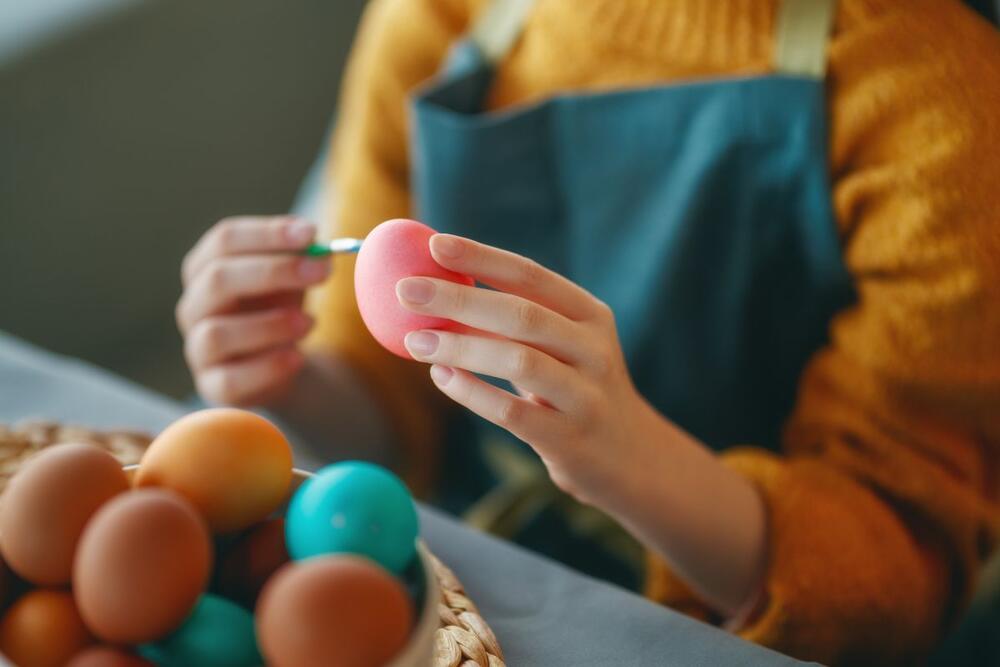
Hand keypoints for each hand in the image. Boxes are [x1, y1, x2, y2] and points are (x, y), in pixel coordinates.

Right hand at [176, 216, 329, 405]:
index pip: (225, 240)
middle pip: (217, 279)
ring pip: (217, 333)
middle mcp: (194, 305)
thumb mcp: (294, 280)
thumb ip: (303, 260)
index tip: (311, 234)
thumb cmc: (282, 309)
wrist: (284, 363)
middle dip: (274, 272)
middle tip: (321, 272)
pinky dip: (267, 368)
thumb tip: (320, 250)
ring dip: (270, 325)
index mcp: (206, 267)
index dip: (267, 234)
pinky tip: (297, 358)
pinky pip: (230, 380)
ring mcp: (197, 348)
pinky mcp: (211, 386)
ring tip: (310, 323)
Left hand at [396, 233, 644, 504]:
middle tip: (407, 291)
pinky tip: (440, 378)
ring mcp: (586, 395)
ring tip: (414, 341)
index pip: (531, 276)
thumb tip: (439, 287)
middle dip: (459, 298)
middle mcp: (594, 349)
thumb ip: (519, 320)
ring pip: (518, 361)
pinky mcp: (569, 439)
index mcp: (590, 315)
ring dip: (459, 348)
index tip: (435, 244)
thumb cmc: (577, 390)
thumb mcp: (566, 347)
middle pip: (521, 314)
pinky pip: (511, 412)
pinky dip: (471, 393)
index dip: (482, 257)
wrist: (631, 458)